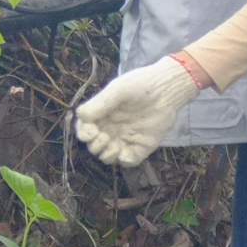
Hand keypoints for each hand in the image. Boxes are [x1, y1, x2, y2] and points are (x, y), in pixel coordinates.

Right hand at [72, 56, 202, 166]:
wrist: (166, 90)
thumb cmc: (140, 85)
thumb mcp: (117, 90)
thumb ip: (99, 103)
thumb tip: (80, 116)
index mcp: (101, 115)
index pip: (84, 129)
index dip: (84, 133)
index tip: (90, 132)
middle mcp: (111, 129)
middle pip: (94, 146)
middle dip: (95, 145)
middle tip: (104, 137)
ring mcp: (125, 139)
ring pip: (108, 156)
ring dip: (107, 155)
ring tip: (114, 146)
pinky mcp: (140, 147)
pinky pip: (128, 160)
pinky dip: (124, 160)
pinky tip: (125, 152)